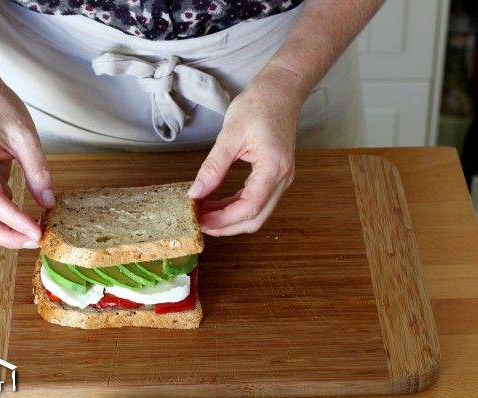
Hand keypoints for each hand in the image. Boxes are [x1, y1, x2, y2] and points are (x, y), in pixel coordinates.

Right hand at [0, 80, 53, 248]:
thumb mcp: (26, 135)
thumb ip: (38, 169)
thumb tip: (49, 202)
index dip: (16, 221)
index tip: (39, 232)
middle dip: (6, 237)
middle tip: (36, 241)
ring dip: (5, 232)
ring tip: (34, 235)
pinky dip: (5, 219)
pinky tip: (26, 221)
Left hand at [188, 70, 299, 235]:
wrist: (281, 91)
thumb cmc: (259, 104)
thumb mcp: (230, 134)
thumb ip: (213, 166)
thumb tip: (195, 192)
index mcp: (274, 167)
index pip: (249, 207)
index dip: (223, 220)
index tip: (200, 219)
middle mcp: (282, 178)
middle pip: (255, 218)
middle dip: (226, 226)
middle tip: (199, 222)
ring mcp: (281, 179)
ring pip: (257, 213)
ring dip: (230, 219)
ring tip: (204, 214)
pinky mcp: (275, 176)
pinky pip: (257, 201)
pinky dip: (236, 207)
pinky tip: (217, 203)